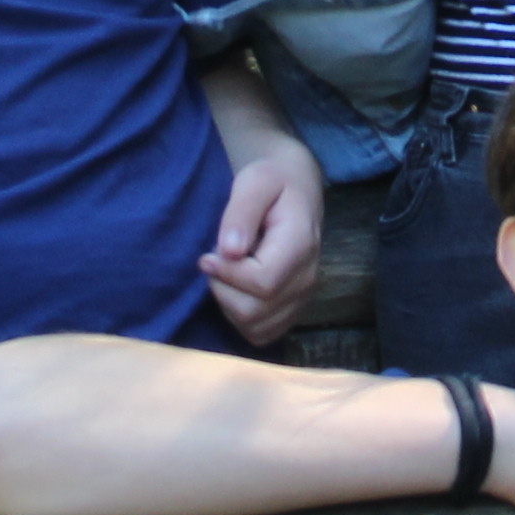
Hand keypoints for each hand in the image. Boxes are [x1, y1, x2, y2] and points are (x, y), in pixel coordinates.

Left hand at [201, 143, 325, 346]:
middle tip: (215, 261)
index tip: (207, 255)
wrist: (297, 188)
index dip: (227, 275)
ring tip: (227, 273)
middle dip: (223, 289)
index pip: (262, 282)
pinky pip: (261, 333)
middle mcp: (308, 278)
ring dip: (229, 304)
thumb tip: (229, 251)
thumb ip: (241, 213)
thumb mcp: (255, 181)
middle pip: (255, 310)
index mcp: (301, 245)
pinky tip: (236, 290)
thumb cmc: (273, 181)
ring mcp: (303, 297)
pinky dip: (241, 319)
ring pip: (255, 326)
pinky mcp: (293, 309)